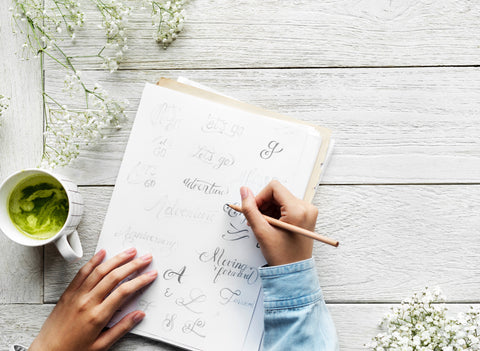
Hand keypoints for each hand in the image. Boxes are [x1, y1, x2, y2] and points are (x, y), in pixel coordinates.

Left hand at [29, 248, 157, 350]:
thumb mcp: (101, 345)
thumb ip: (121, 328)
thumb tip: (138, 315)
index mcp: (98, 316)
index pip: (124, 292)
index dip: (140, 280)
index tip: (150, 274)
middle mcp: (87, 302)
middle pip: (114, 276)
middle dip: (133, 265)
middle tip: (145, 258)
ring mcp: (77, 295)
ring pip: (99, 270)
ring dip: (116, 259)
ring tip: (129, 251)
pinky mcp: (68, 293)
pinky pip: (82, 272)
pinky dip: (93, 261)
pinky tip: (102, 253)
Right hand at [240, 180, 317, 265]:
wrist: (294, 273)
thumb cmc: (281, 255)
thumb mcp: (262, 232)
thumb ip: (250, 209)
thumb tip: (244, 190)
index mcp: (298, 210)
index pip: (274, 188)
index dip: (260, 197)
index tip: (253, 210)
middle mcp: (307, 207)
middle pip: (278, 193)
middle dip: (264, 205)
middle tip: (257, 220)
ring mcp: (308, 211)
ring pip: (281, 199)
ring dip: (269, 209)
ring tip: (264, 225)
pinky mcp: (306, 216)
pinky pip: (287, 206)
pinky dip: (276, 213)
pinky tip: (271, 225)